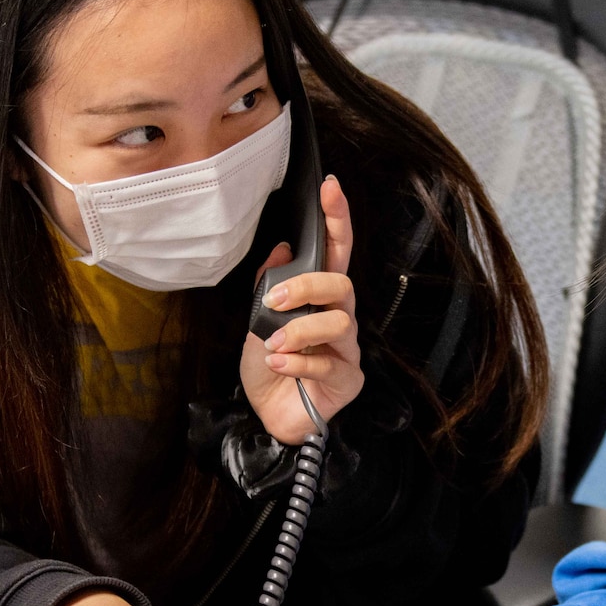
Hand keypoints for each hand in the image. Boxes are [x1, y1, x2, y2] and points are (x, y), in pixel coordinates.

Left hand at [241, 176, 362, 445]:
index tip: (329, 188)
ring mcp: (347, 350)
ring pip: (337, 323)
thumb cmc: (269, 368)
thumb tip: (282, 247)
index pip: (335, 252)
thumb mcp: (258, 320)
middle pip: (342, 285)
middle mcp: (339, 319)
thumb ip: (270, 284)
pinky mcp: (347, 380)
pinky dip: (296, 363)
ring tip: (273, 344)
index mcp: (319, 299)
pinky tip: (278, 365)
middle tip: (276, 299)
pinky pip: (326, 365)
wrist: (266, 417)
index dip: (336, 219)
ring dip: (298, 330)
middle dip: (309, 286)